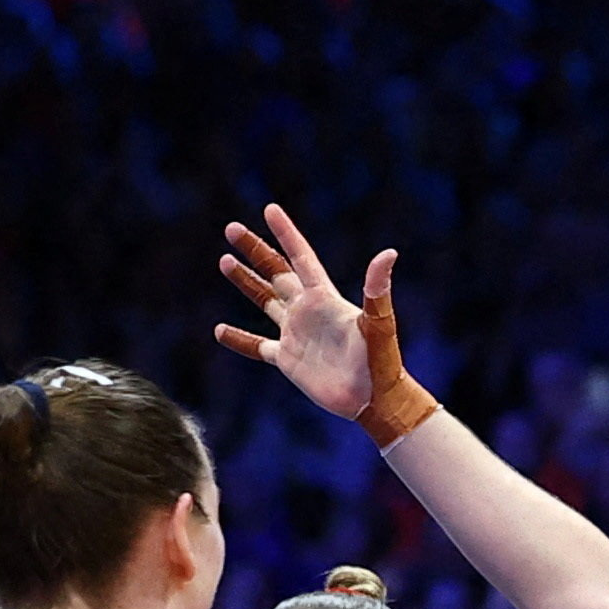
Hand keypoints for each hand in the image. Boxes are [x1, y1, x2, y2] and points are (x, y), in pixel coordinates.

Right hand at [215, 208, 409, 425]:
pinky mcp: (288, 360)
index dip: (286, 234)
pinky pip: (258, 346)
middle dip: (255, 250)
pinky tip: (219, 330)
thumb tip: (389, 253)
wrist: (375, 400)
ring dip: (246, 282)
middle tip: (231, 229)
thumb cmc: (382, 361)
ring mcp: (296, 334)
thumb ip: (377, 289)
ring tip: (225, 261)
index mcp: (325, 298)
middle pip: (276, 273)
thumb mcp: (378, 322)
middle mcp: (308, 311)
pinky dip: (239, 339)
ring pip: (265, 301)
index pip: (301, 258)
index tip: (270, 209)